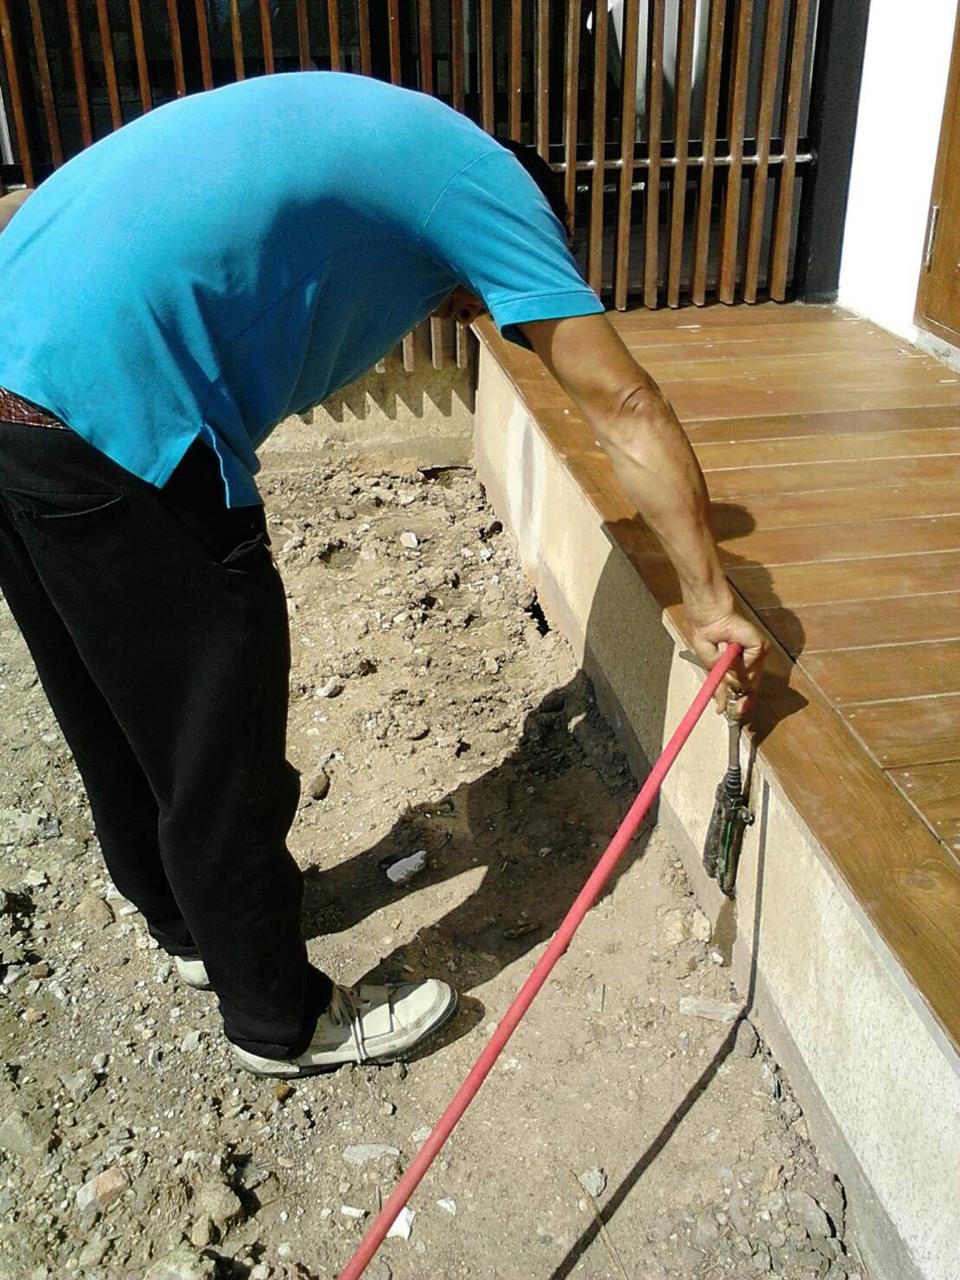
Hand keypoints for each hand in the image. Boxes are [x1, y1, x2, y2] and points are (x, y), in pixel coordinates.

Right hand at [686, 602, 768, 716]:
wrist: (709, 619)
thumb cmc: (707, 636)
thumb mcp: (711, 667)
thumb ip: (721, 685)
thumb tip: (724, 703)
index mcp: (739, 666)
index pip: (745, 687)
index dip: (740, 701)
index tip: (732, 712)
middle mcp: (750, 662)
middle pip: (751, 686)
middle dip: (743, 700)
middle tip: (737, 710)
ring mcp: (756, 655)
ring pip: (749, 678)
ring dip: (732, 671)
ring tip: (721, 653)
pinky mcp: (760, 647)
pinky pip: (749, 665)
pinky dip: (737, 660)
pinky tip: (728, 649)